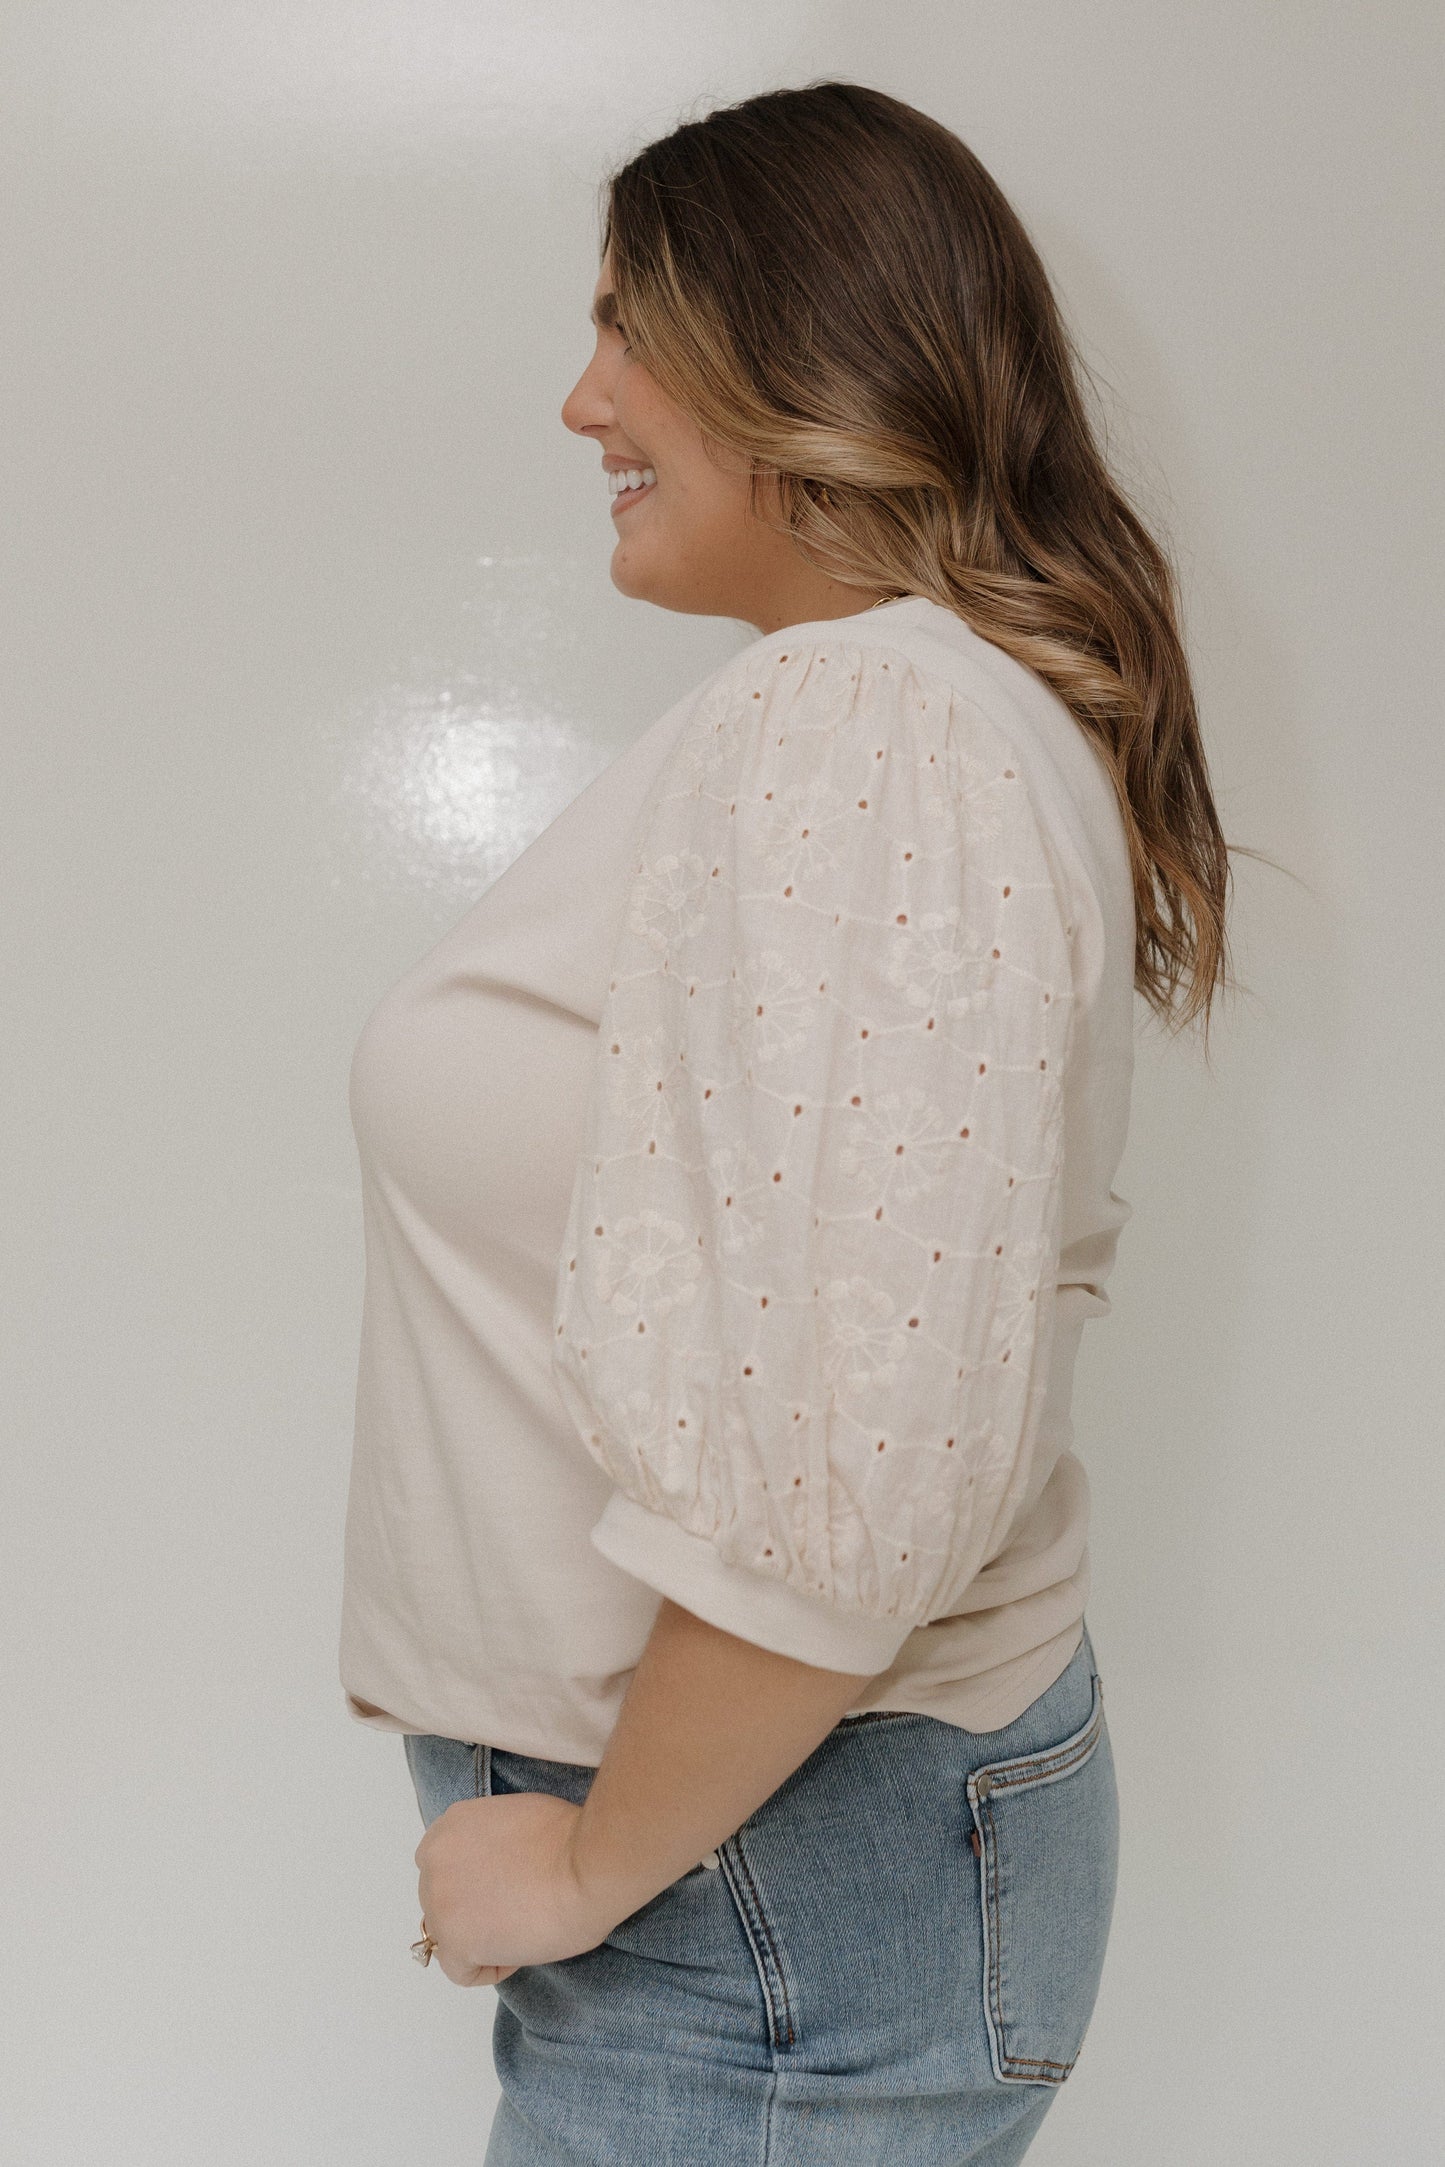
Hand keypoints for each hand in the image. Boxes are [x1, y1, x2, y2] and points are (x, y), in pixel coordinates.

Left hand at [413, 1791, 618, 1985]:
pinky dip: (491, 1968)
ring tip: (524, 1929)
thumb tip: (491, 1867)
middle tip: (517, 1909)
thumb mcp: (512, 1819)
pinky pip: (462, 1971)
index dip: (475, 1881)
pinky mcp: (455, 1941)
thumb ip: (486, 1842)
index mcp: (450, 1825)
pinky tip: (522, 1950)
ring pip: (449, 1936)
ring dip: (482, 1938)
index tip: (506, 1886)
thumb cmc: (568, 1837)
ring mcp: (440, 1902)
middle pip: (443, 1900)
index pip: (445, 1865)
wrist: (586, 1864)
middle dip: (475, 1909)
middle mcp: (434, 1860)